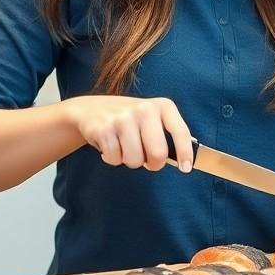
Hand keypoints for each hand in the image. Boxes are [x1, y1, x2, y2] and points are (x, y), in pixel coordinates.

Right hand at [62, 96, 194, 171]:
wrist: (90, 109)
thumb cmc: (128, 119)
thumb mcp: (151, 118)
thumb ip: (166, 135)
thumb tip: (183, 161)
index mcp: (162, 106)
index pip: (180, 132)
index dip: (185, 153)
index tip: (185, 168)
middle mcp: (144, 109)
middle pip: (158, 153)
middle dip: (153, 164)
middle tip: (147, 161)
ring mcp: (123, 118)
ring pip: (135, 160)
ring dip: (129, 161)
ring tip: (124, 147)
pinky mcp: (105, 128)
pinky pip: (115, 159)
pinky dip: (112, 159)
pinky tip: (109, 145)